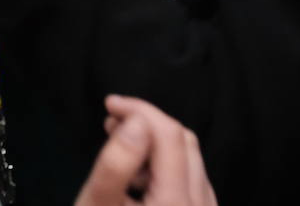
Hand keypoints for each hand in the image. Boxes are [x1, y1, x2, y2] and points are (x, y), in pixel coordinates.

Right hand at [75, 95, 216, 205]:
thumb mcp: (97, 204)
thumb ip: (116, 164)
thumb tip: (137, 120)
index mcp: (176, 201)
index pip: (169, 134)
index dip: (139, 110)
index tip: (109, 104)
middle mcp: (202, 204)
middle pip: (185, 143)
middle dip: (148, 125)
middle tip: (111, 124)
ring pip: (192, 160)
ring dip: (158, 145)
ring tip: (122, 147)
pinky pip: (194, 180)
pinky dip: (169, 166)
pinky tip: (142, 177)